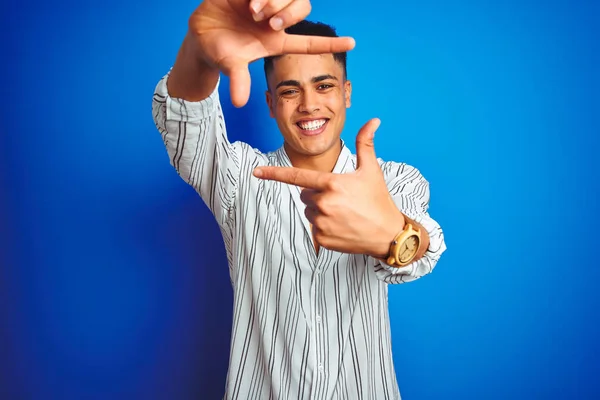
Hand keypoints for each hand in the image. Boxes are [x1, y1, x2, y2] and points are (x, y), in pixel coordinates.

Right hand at [188, 0, 355, 106]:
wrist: (200, 35)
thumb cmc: (219, 53)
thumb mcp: (229, 65)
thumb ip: (238, 80)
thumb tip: (239, 103)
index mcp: (275, 42)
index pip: (309, 44)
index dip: (331, 44)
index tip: (353, 44)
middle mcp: (275, 23)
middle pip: (302, 9)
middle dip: (287, 13)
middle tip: (267, 22)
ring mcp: (266, 6)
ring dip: (273, 2)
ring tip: (252, 10)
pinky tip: (247, 2)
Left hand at [253, 119, 405, 256]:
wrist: (388, 234)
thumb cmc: (379, 200)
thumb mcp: (371, 170)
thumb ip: (366, 144)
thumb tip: (374, 120)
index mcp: (332, 183)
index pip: (296, 176)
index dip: (274, 174)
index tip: (256, 171)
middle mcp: (324, 203)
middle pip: (305, 194)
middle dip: (318, 194)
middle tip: (341, 199)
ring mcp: (322, 222)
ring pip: (309, 211)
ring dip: (320, 211)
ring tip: (343, 214)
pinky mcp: (322, 239)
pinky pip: (313, 229)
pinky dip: (324, 228)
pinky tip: (342, 227)